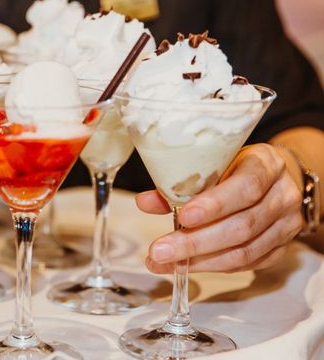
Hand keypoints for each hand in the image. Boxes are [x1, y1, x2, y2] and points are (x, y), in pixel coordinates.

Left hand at [137, 144, 302, 273]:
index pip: (246, 187)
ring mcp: (286, 225)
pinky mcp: (281, 249)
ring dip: (199, 261)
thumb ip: (182, 183)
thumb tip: (143, 202)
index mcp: (267, 165)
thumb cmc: (238, 166)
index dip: (214, 205)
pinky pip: (247, 264)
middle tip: (159, 251)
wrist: (277, 176)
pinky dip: (213, 266)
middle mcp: (282, 196)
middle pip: (242, 226)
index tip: (182, 217)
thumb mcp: (214, 162)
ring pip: (244, 252)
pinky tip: (186, 265)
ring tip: (164, 262)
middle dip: (195, 242)